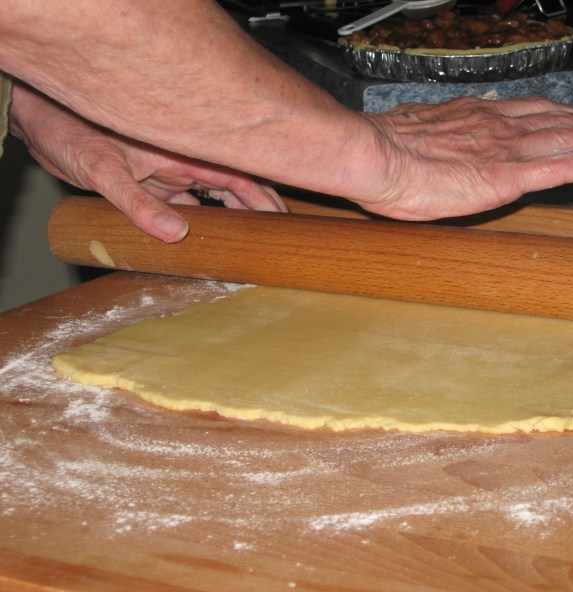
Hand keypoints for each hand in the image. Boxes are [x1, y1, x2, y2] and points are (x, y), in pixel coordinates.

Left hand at [9, 83, 286, 241]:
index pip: (236, 177)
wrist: (44, 126)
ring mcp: (172, 173)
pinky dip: (205, 219)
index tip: (280, 219)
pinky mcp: (157, 184)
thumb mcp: (105, 171)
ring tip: (254, 239)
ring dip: (235, 215)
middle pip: (235, 186)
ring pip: (215, 196)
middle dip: (259, 208)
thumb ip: (138, 203)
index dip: (262, 198)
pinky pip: (190, 204)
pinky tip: (211, 236)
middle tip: (278, 234)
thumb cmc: (71, 134)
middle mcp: (183, 162)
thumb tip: (173, 233)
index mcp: (182, 154)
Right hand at [356, 96, 572, 219]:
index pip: (529, 111)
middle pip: (558, 119)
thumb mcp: (416, 129)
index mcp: (476, 116)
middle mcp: (498, 126)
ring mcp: (507, 149)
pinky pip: (563, 168)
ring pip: (569, 138)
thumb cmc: (386, 150)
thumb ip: (442, 128)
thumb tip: (454, 120)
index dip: (559, 112)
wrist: (377, 158)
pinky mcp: (509, 177)